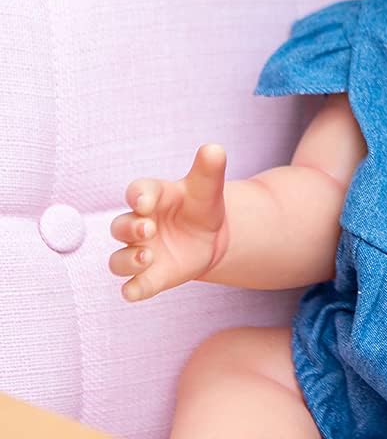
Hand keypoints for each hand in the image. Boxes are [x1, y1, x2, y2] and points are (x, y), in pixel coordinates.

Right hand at [108, 143, 229, 302]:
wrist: (209, 236)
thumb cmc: (201, 205)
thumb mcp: (208, 187)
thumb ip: (209, 169)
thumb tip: (214, 148)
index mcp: (152, 197)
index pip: (137, 192)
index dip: (138, 196)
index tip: (145, 201)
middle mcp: (139, 225)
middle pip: (119, 226)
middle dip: (129, 228)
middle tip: (148, 229)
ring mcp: (140, 252)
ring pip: (118, 260)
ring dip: (127, 261)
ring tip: (147, 257)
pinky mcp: (149, 277)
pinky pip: (134, 286)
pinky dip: (133, 290)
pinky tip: (135, 291)